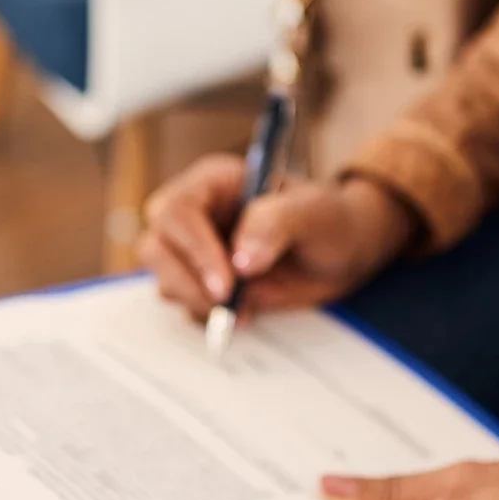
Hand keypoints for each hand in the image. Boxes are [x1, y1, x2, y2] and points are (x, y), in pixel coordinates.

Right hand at [138, 155, 419, 320]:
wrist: (341, 253)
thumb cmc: (329, 220)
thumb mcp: (313, 213)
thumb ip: (276, 224)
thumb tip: (241, 261)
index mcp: (215, 182)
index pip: (179, 210)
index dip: (195, 248)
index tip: (227, 283)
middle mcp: (196, 213)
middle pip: (157, 245)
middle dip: (186, 281)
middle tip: (228, 305)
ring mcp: (194, 250)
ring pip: (163, 277)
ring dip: (196, 301)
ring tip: (245, 310)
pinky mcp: (202, 282)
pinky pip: (183, 303)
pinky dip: (206, 317)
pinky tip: (244, 314)